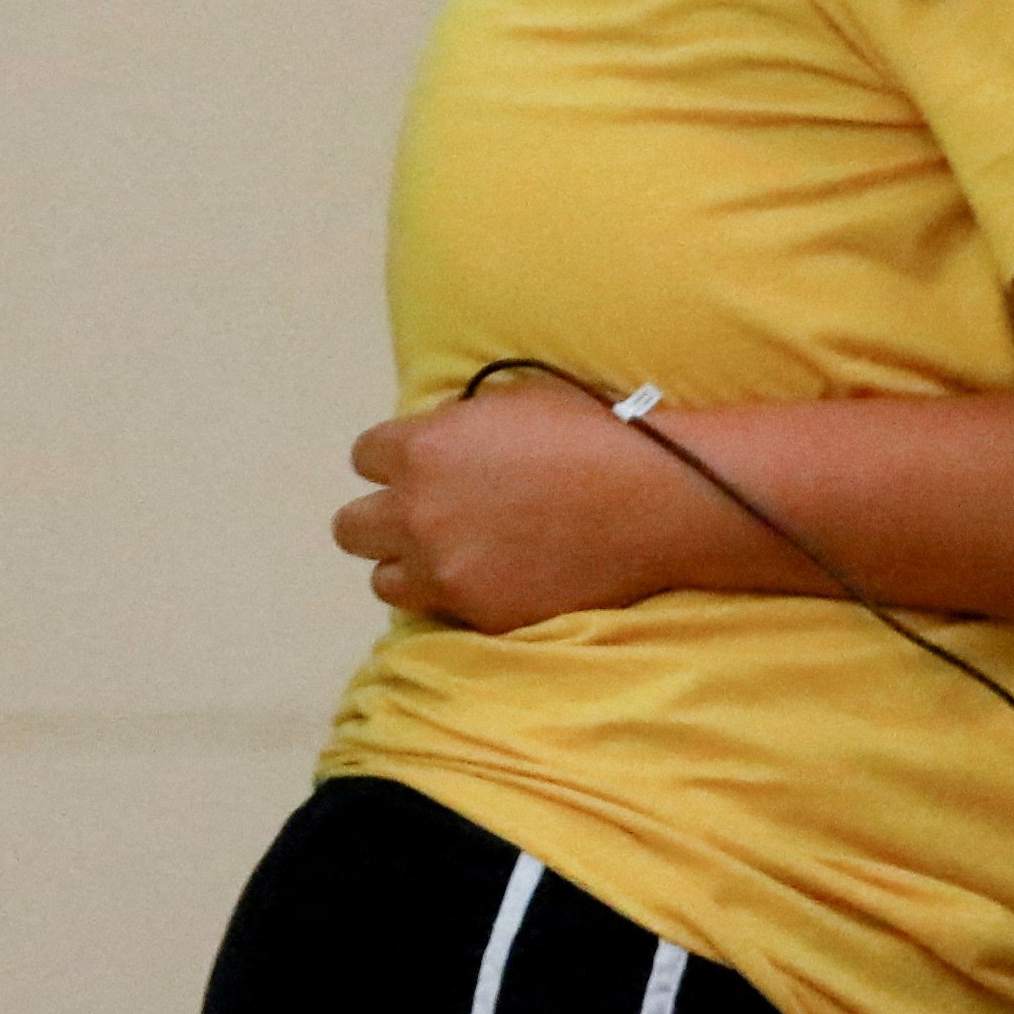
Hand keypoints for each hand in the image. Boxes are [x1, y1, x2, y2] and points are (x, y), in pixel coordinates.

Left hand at [334, 387, 700, 629]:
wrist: (660, 498)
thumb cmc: (597, 434)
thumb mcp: (514, 401)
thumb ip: (455, 426)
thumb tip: (433, 444)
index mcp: (422, 449)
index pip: (364, 457)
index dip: (399, 460)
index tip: (429, 464)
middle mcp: (418, 512)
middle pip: (352, 527)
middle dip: (386, 517)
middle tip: (431, 515)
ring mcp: (446, 570)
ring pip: (384, 579)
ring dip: (413, 565)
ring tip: (459, 554)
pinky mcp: (480, 612)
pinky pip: (442, 610)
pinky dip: (462, 594)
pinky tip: (502, 574)